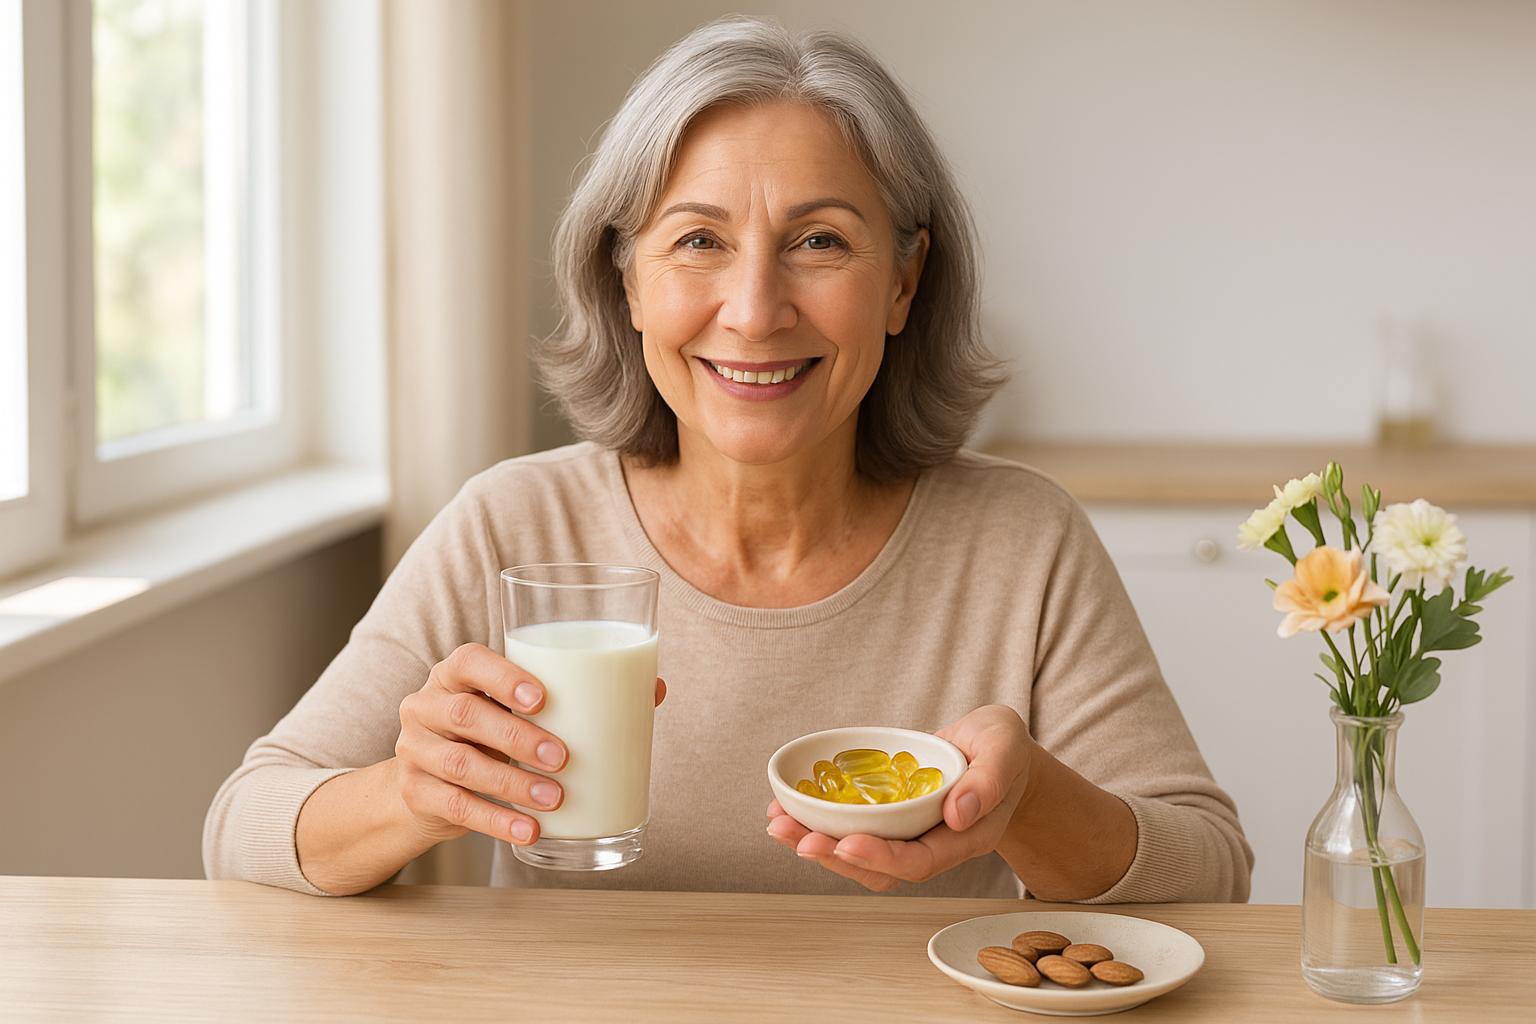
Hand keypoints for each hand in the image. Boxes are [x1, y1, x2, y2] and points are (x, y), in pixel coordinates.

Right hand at [393, 642, 666, 847]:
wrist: (428, 782)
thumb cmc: (490, 732)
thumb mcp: (518, 711)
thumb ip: (577, 696)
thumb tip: (654, 687)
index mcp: (455, 674)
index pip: (469, 661)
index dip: (504, 677)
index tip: (543, 698)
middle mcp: (426, 705)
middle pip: (465, 714)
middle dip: (517, 737)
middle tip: (561, 757)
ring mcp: (415, 750)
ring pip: (461, 764)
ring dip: (511, 784)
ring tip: (553, 799)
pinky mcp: (416, 792)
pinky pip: (454, 807)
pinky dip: (495, 821)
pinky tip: (528, 831)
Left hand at [765, 705, 1035, 891]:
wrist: (996, 749)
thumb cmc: (1002, 747)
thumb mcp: (1005, 748)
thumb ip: (990, 778)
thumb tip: (958, 812)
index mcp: (965, 838)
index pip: (920, 861)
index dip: (882, 858)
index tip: (847, 844)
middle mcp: (933, 845)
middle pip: (880, 868)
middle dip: (835, 857)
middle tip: (796, 837)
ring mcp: (909, 835)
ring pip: (860, 855)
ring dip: (817, 844)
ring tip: (778, 826)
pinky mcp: (889, 819)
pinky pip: (852, 830)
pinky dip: (818, 823)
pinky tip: (787, 810)